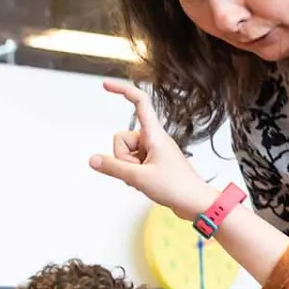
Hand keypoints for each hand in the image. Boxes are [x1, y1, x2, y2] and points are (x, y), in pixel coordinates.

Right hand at [89, 80, 215, 219]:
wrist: (196, 204)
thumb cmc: (176, 188)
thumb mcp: (139, 178)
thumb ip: (113, 168)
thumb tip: (93, 160)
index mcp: (154, 134)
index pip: (139, 103)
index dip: (122, 91)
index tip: (105, 85)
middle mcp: (154, 139)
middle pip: (122, 138)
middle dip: (123, 157)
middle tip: (140, 172)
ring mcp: (153, 151)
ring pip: (126, 153)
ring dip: (129, 168)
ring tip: (146, 179)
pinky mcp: (154, 162)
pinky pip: (133, 163)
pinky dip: (133, 174)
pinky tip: (146, 183)